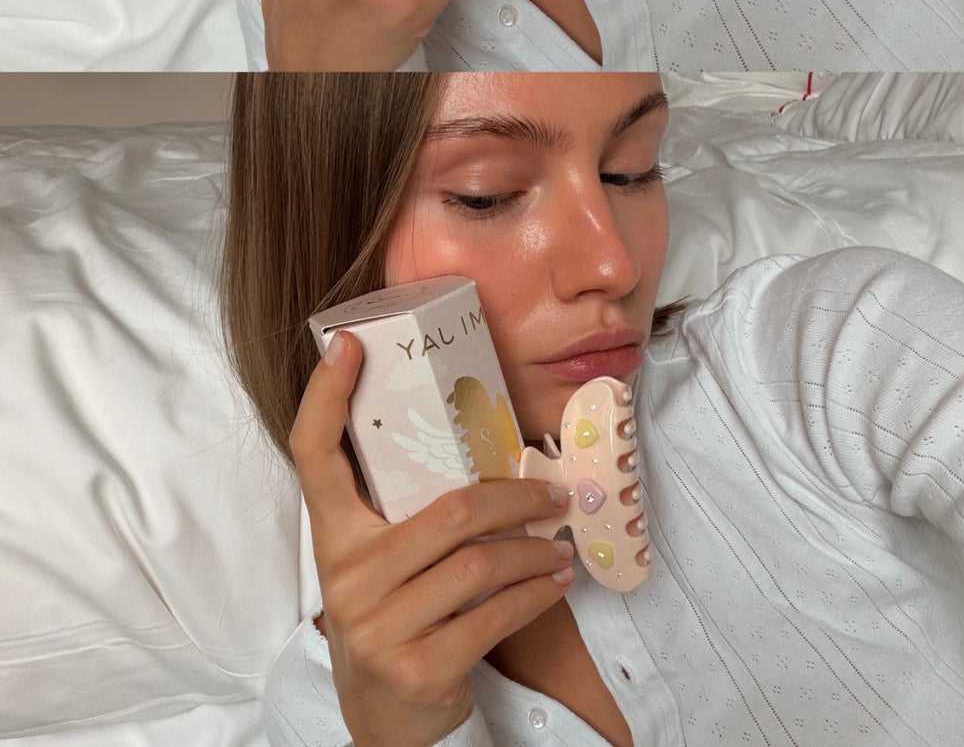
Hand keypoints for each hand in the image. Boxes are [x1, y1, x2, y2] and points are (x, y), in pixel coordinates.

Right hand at [290, 330, 575, 746]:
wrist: (383, 721)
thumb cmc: (394, 617)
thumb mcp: (382, 562)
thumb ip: (405, 512)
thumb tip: (480, 447)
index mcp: (334, 536)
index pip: (314, 454)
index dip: (326, 395)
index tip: (350, 344)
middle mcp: (348, 576)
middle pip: (448, 513)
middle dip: (514, 498)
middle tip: (552, 493)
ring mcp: (378, 626)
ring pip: (479, 563)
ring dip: (534, 551)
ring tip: (559, 543)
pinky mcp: (416, 668)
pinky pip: (493, 616)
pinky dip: (534, 595)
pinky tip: (554, 583)